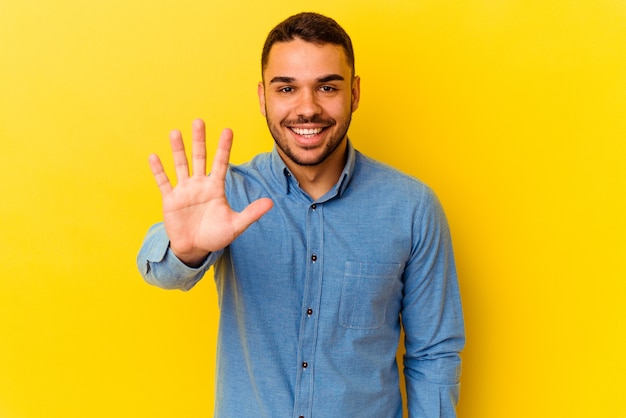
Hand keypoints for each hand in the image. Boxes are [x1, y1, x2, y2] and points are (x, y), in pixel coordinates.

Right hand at [148, 119, 272, 265]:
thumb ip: (251, 213)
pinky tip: (153, 157)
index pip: (221, 163)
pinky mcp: (170, 200)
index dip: (224, 147)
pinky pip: (163, 182)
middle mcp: (199, 184)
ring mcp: (184, 190)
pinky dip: (158, 171)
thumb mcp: (236, 225)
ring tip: (175, 132)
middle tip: (199, 121)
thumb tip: (270, 203)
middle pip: (199, 157)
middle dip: (199, 140)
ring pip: (180, 165)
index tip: (228, 130)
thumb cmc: (216, 236)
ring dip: (178, 150)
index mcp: (215, 188)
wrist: (195, 249)